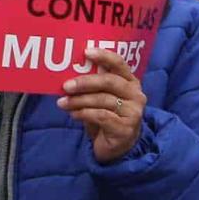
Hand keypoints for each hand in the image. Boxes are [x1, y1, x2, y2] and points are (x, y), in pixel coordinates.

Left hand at [57, 46, 146, 162]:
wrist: (116, 148)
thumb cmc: (106, 117)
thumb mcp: (100, 98)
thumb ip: (91, 86)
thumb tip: (66, 75)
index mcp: (130, 82)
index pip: (119, 64)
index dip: (104, 56)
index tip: (86, 52)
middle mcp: (135, 95)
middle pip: (109, 82)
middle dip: (85, 82)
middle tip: (66, 86)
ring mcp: (133, 112)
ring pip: (102, 100)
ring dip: (79, 101)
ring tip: (63, 103)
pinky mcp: (125, 128)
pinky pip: (101, 116)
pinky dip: (84, 114)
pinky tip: (73, 114)